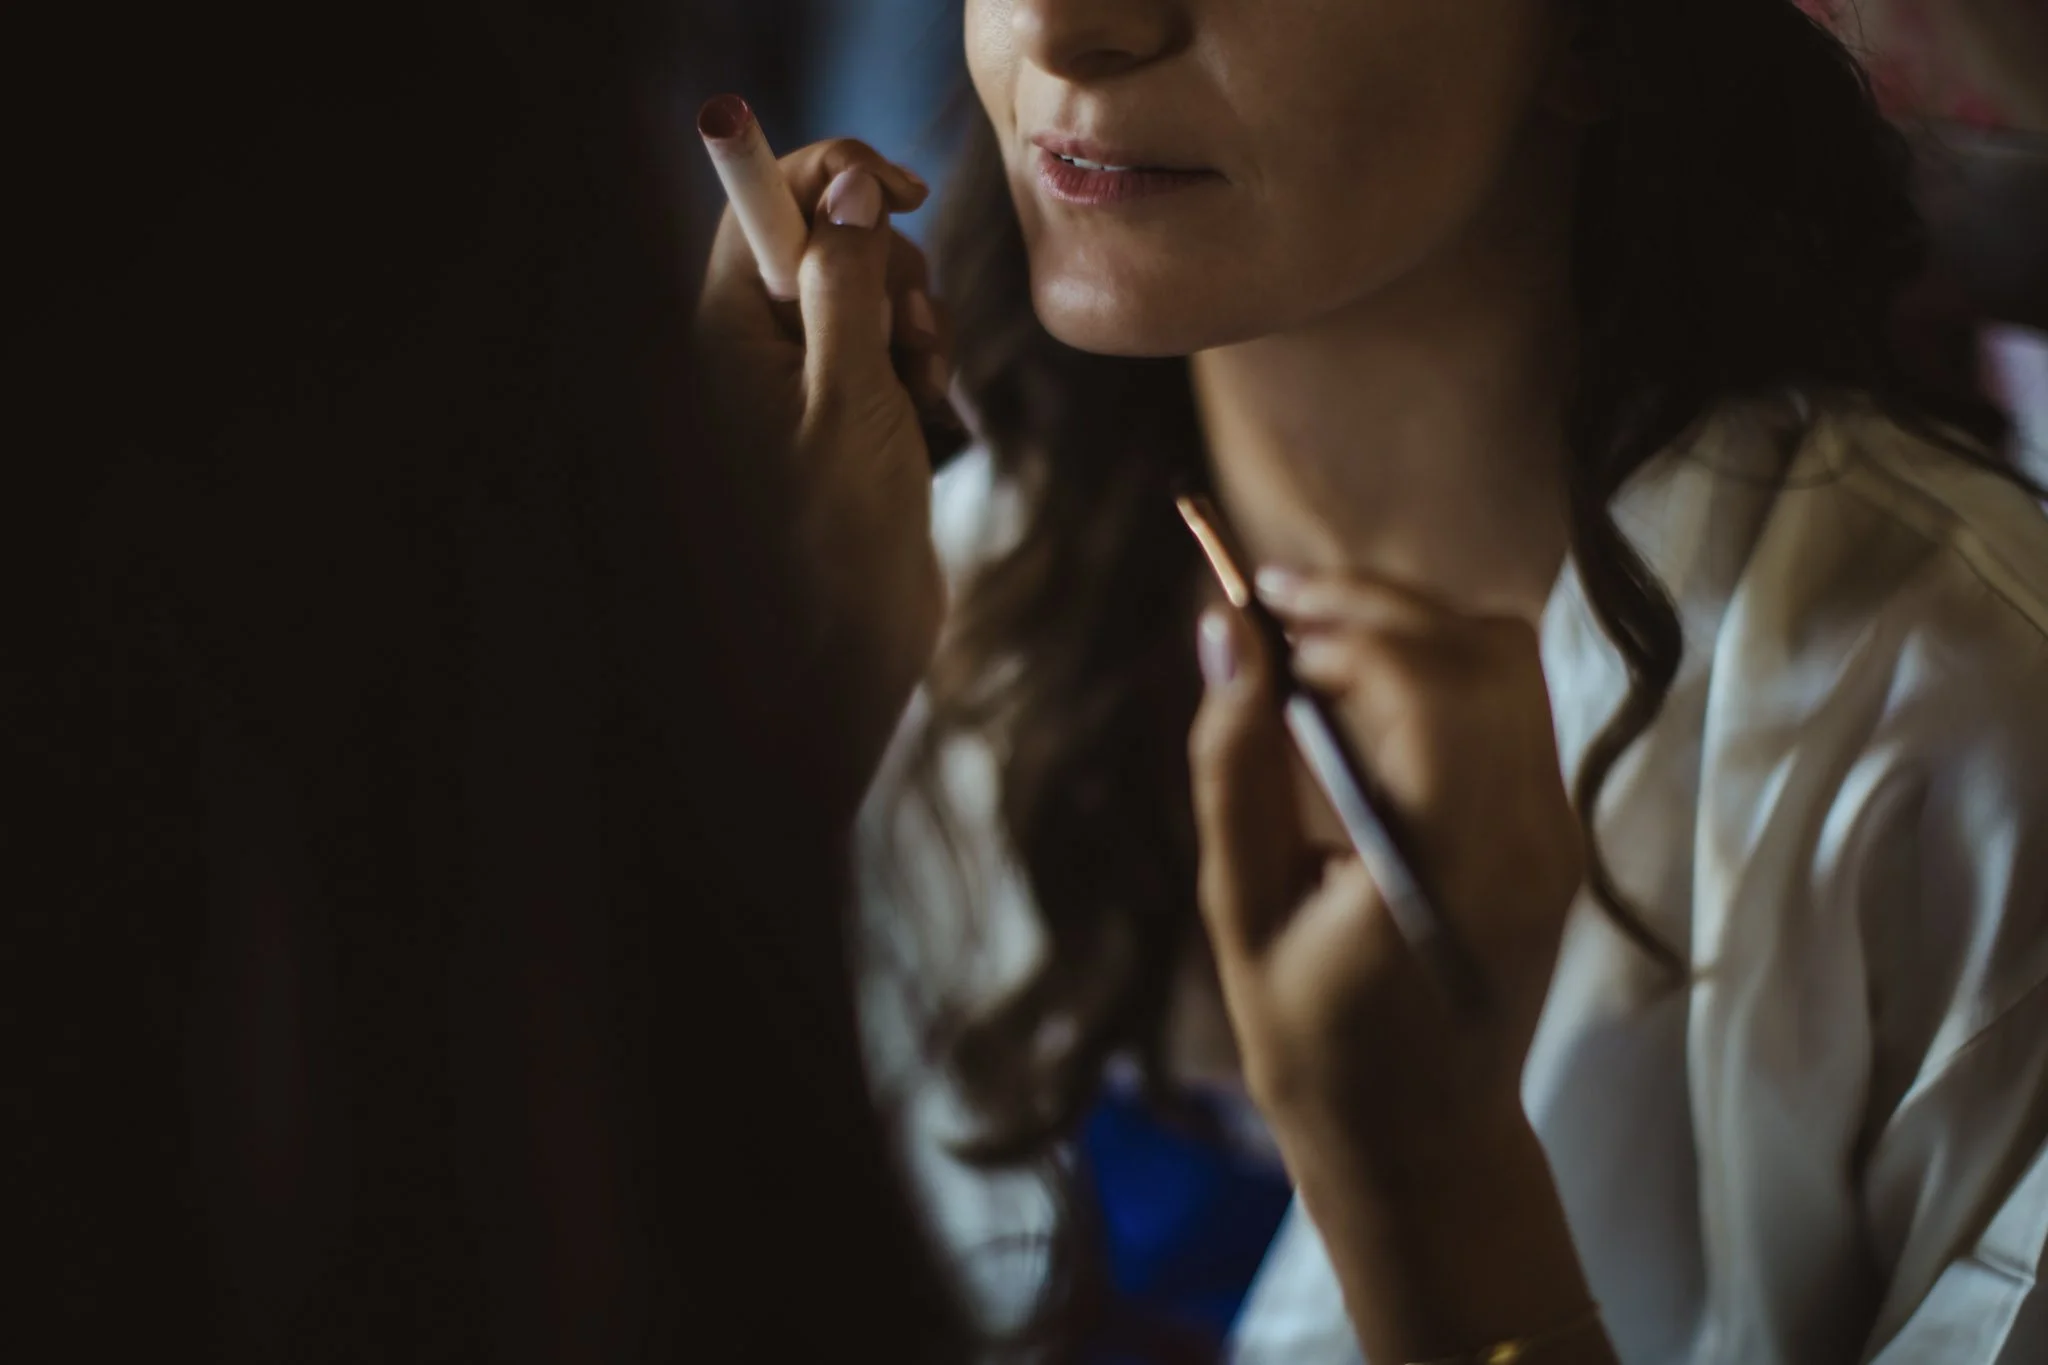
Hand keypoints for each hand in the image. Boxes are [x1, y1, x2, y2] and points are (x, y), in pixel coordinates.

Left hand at [693, 139, 953, 802]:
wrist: (851, 643)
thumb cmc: (837, 537)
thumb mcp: (850, 400)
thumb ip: (847, 288)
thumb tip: (848, 193)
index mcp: (726, 335)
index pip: (761, 206)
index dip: (830, 175)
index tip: (901, 186)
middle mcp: (752, 347)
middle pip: (823, 238)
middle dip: (888, 264)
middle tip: (913, 327)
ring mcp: (796, 379)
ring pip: (865, 289)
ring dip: (911, 316)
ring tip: (923, 381)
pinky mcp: (838, 410)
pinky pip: (883, 341)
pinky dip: (916, 357)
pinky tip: (927, 403)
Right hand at [1190, 570, 1581, 1142]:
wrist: (1422, 1143)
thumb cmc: (1314, 1047)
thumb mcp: (1242, 913)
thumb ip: (1234, 768)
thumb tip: (1224, 632)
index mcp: (1451, 862)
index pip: (1427, 681)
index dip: (1342, 621)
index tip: (1258, 607)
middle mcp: (1529, 835)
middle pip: (1483, 649)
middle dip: (1374, 604)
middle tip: (1273, 603)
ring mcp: (1555, 833)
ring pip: (1508, 664)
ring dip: (1409, 627)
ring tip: (1310, 637)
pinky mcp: (1553, 834)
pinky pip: (1510, 708)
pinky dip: (1435, 669)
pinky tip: (1358, 689)